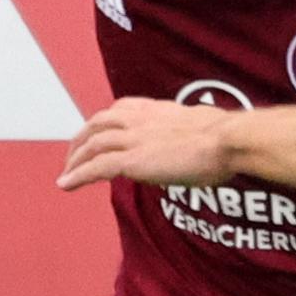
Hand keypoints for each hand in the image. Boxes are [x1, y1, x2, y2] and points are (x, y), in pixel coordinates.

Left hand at [57, 97, 226, 193]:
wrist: (228, 141)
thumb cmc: (229, 137)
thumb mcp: (206, 127)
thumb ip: (192, 133)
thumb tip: (201, 144)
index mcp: (157, 109)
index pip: (120, 109)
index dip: (105, 122)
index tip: (99, 133)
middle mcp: (140, 119)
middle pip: (97, 124)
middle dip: (81, 139)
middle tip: (73, 156)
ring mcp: (134, 138)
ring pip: (92, 144)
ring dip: (75, 160)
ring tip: (66, 175)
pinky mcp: (133, 160)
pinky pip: (97, 167)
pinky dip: (78, 175)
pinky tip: (66, 185)